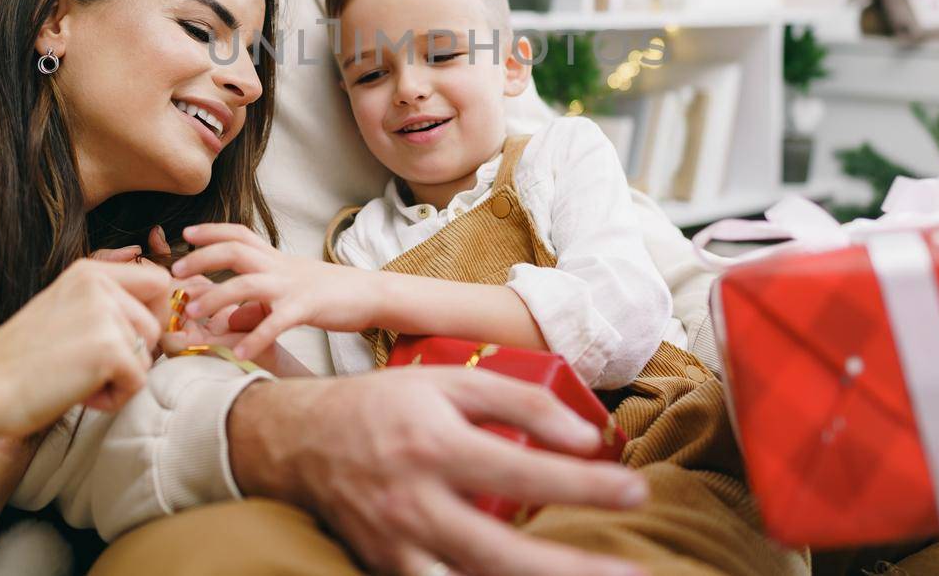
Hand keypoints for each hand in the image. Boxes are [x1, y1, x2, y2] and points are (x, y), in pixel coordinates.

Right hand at [0, 258, 177, 439]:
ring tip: (78, 380)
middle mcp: (99, 284)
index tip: (131, 340)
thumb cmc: (20, 362)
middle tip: (94, 368)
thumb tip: (164, 325)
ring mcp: (105, 314)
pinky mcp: (109, 349)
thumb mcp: (66, 313)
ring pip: (148, 354)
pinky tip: (79, 395)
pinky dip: (114, 399)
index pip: (157, 281)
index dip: (155, 313)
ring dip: (120, 377)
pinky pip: (138, 382)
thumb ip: (107, 309)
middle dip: (135, 353)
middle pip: (156, 322)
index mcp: (88, 272)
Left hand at [171, 223, 385, 360]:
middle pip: (235, 251)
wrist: (371, 293)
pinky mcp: (307, 307)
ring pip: (247, 284)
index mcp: (276, 259)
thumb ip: (258, 300)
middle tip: (175, 273)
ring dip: (216, 298)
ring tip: (195, 315)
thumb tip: (226, 318)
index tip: (185, 233)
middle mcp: (280, 266)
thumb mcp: (289, 288)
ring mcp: (293, 286)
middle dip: (201, 258)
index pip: (240, 234)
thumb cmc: (328, 293)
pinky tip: (237, 355)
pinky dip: (255, 339)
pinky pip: (276, 322)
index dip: (212, 231)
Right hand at [228, 370, 647, 575]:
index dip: (583, 484)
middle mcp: (415, 504)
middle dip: (572, 570)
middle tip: (633, 574)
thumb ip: (521, 401)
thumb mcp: (451, 381)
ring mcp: (399, 548)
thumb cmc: (389, 405)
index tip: (637, 490)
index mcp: (434, 446)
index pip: (522, 471)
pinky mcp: (389, 571)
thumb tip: (588, 438)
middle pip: (502, 554)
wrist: (301, 441)